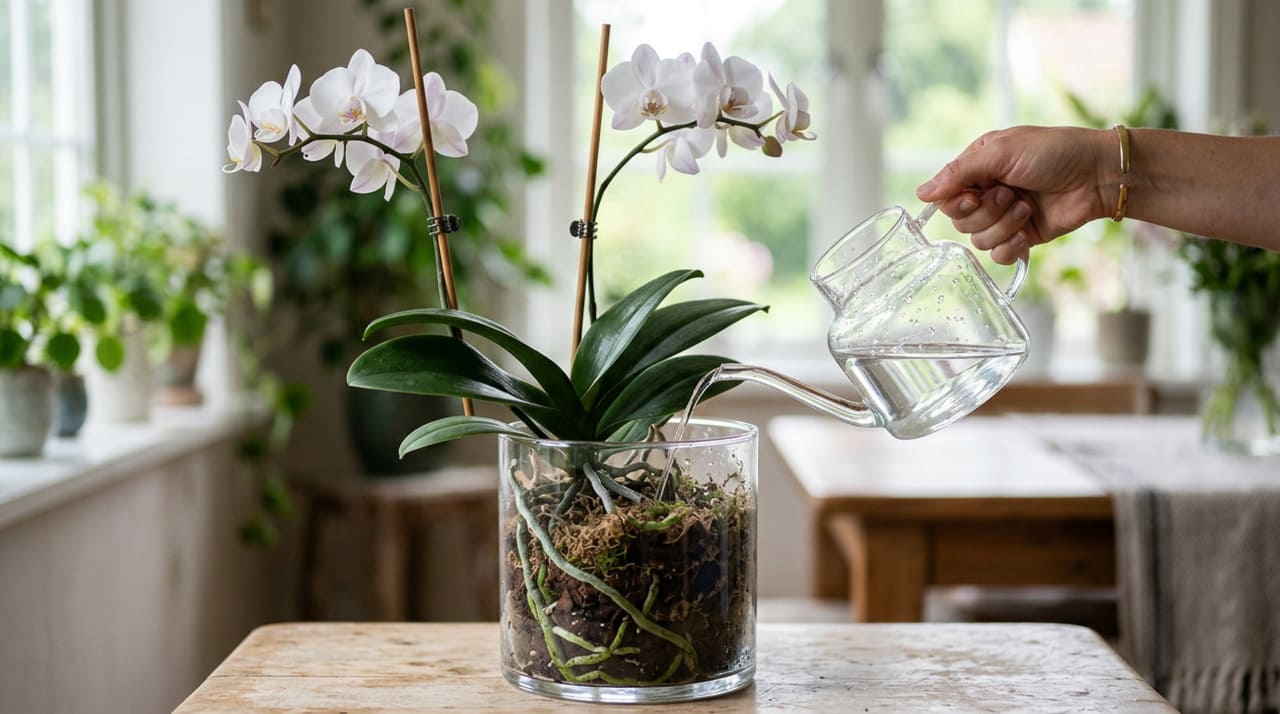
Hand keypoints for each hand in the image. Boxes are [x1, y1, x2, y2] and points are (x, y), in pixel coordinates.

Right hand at [916, 126, 1111, 264]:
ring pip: (978, 240)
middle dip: (985, 212)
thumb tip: (921, 193)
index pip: (946, 196)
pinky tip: (1026, 234)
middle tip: (1010, 194)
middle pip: (959, 221)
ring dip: (1003, 226)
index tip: (976, 194)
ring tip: (1026, 207)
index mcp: (978, 167)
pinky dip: (1010, 248)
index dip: (956, 202)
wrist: (1098, 175)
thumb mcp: (1002, 152)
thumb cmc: (1054, 152)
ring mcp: (1004, 216)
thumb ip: (958, 172)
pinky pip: (998, 256)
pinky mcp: (1022, 236)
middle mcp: (987, 192)